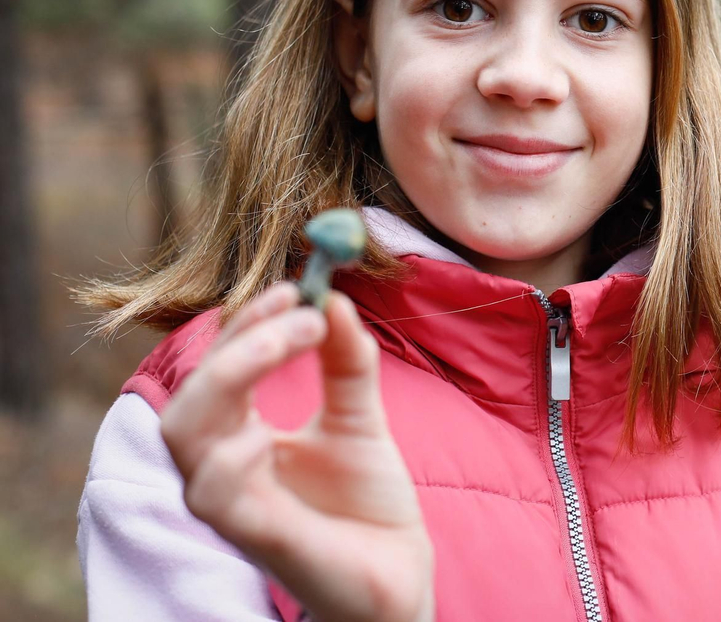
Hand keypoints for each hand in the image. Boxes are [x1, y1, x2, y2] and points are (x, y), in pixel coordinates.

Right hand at [161, 280, 434, 621]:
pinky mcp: (258, 539)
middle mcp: (223, 471)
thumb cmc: (366, 501)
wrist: (400, 571)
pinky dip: (230, 456)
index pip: (217, 371)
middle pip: (187, 398)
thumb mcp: (359, 415)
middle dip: (237, 344)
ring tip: (293, 341)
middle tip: (300, 310)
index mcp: (238, 439)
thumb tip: (335, 297)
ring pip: (183, 438)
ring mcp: (235, 506)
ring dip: (230, 376)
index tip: (296, 287)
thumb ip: (347, 360)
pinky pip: (215, 496)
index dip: (248, 324)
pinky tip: (267, 430)